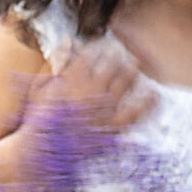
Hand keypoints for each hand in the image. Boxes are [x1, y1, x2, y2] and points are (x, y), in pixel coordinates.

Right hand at [19, 39, 157, 181]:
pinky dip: (147, 102)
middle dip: (119, 54)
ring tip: (136, 65)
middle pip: (114, 62)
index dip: (99, 46)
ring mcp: (104, 108)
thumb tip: (69, 40)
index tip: (102, 46)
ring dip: (133, 69)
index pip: (93, 52)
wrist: (41, 151)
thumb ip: (56, 61)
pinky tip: (153, 93)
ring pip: (127, 79)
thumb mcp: (38, 86)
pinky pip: (136, 111)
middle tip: (123, 52)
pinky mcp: (112, 127)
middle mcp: (91, 89)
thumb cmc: (38, 118)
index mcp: (72, 78)